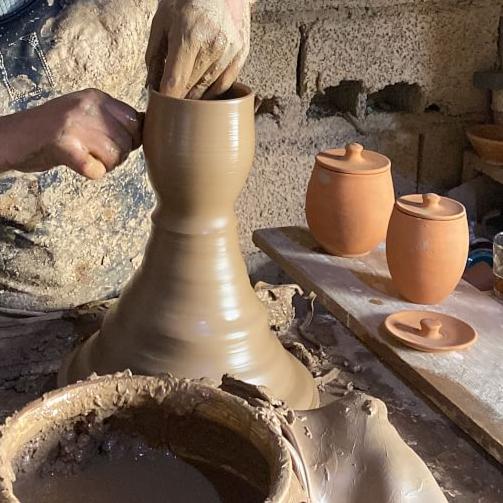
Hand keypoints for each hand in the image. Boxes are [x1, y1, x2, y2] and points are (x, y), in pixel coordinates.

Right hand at [0, 89, 142, 179]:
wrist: (14, 137)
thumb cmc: (55, 130)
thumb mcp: (86, 113)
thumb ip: (114, 119)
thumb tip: (146, 126)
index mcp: (97, 97)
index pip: (136, 122)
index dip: (131, 139)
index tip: (113, 143)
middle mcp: (88, 107)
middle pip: (128, 142)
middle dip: (118, 155)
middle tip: (95, 153)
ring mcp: (75, 125)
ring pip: (116, 157)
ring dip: (104, 165)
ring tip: (84, 157)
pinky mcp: (65, 147)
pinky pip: (96, 170)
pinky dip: (91, 173)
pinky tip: (78, 164)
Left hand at [146, 0, 250, 98]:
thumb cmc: (185, 1)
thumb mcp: (161, 21)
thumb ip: (155, 55)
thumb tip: (151, 86)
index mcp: (188, 36)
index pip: (176, 82)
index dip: (166, 99)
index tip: (161, 107)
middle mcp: (212, 46)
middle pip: (192, 88)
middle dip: (179, 97)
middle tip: (171, 99)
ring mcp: (230, 51)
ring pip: (209, 90)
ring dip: (196, 97)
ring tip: (186, 95)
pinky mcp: (241, 53)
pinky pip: (225, 84)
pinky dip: (212, 91)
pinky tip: (203, 91)